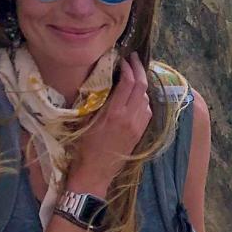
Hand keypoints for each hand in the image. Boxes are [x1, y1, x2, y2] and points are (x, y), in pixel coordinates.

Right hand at [70, 53, 151, 185]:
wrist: (95, 172)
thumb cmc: (85, 146)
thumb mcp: (87, 120)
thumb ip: (100, 101)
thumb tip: (107, 81)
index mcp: (114, 113)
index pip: (128, 82)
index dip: (127, 67)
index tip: (122, 59)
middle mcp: (129, 118)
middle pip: (142, 86)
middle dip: (139, 69)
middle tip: (133, 59)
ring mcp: (138, 126)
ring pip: (146, 98)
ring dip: (141, 85)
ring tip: (133, 76)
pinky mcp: (141, 133)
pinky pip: (147, 110)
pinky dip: (142, 100)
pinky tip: (135, 97)